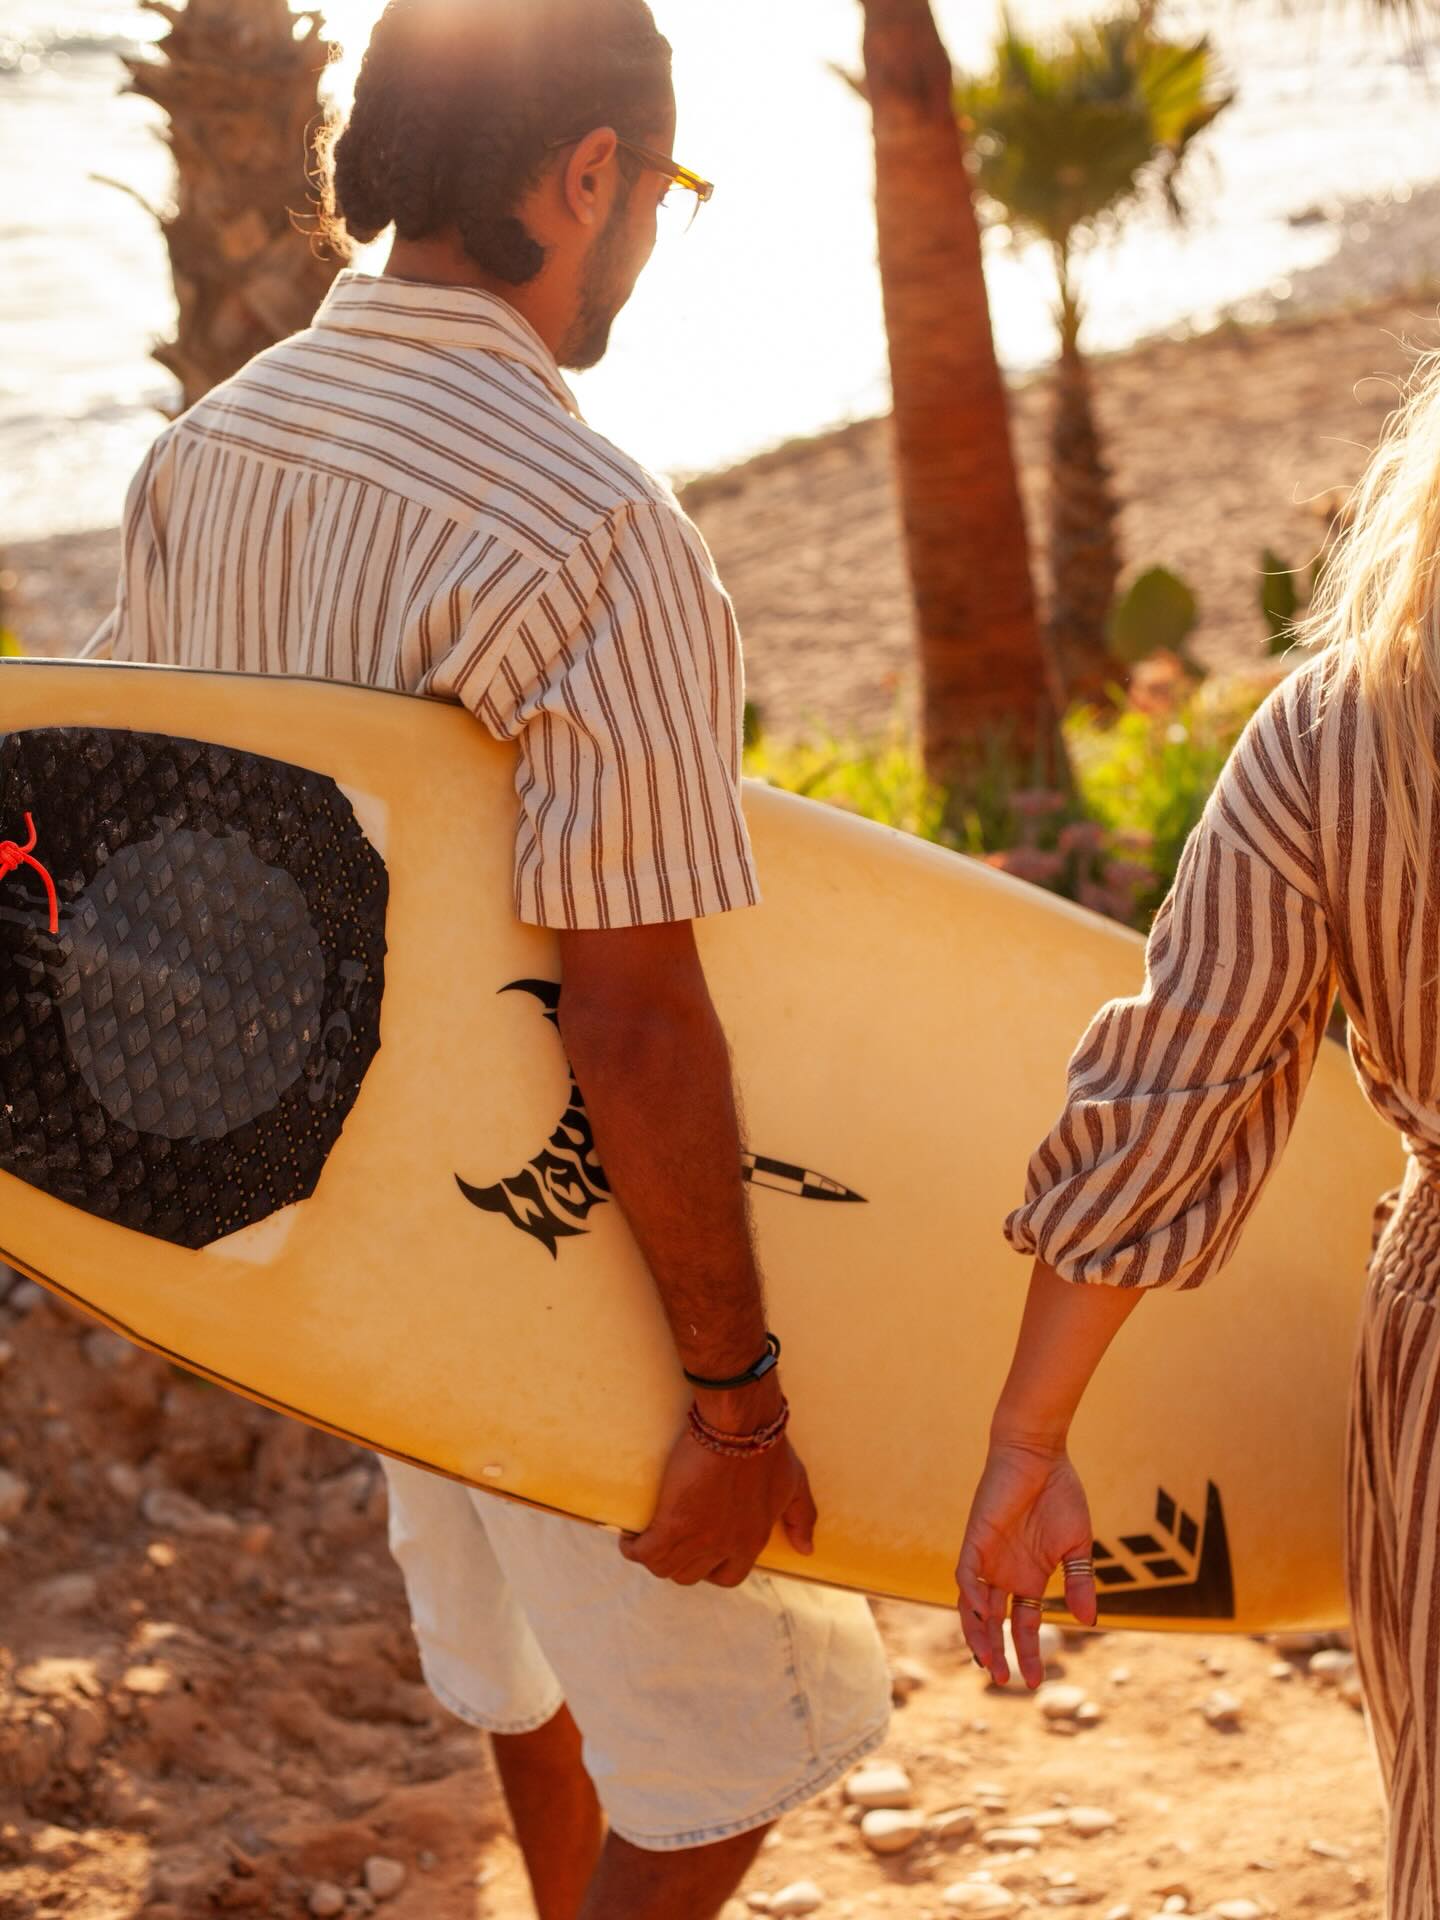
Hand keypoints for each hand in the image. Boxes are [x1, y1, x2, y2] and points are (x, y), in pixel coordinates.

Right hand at [620, 1407, 816, 1587]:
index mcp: (751, 1541)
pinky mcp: (672, 1524)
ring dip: (653, 1558)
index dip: (711, 1568)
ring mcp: (697, 1539)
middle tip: (669, 1540)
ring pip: (665, 1568)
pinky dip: (633, 1549)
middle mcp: (724, 1548)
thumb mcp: (796, 1485)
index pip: (728, 1576)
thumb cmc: (768, 1451)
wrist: (738, 1427)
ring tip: (644, 1540)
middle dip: (679, 1562)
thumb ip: (802, 1518)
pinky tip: (630, 1537)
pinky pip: (644, 1552)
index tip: (701, 1551)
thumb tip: (807, 1549)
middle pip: (691, 1574)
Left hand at [956, 1438, 1097, 1688]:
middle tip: (1004, 1680)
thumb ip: (1080, 1582)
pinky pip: (964, 1573)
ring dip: (977, 1632)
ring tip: (986, 1661)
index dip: (1028, 1652)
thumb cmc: (1060, 1493)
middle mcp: (1005, 1573)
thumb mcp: (1078, 1545)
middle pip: (994, 1622)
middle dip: (997, 1652)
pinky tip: (979, 1613)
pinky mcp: (975, 1539)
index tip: (1036, 1683)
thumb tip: (1087, 1623)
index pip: (1024, 1624)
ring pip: (973, 1606)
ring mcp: (988, 1558)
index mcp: (1029, 1577)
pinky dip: (969, 1595)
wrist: (1040, 1454)